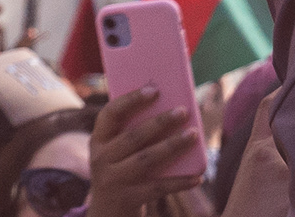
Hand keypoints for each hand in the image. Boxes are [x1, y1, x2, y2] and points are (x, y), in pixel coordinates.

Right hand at [86, 88, 203, 213]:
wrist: (107, 213)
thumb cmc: (119, 171)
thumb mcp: (114, 152)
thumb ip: (131, 133)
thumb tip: (169, 108)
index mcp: (97, 140)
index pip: (111, 114)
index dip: (131, 100)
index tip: (154, 90)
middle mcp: (101, 159)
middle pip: (134, 137)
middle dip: (160, 122)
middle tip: (183, 111)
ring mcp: (114, 180)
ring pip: (146, 159)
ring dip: (172, 146)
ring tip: (193, 134)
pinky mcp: (129, 199)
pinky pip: (158, 187)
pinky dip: (179, 182)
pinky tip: (197, 176)